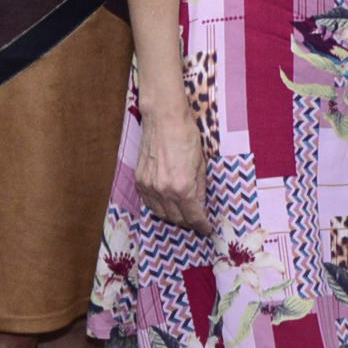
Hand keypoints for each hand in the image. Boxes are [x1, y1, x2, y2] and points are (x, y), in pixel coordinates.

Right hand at [137, 107, 211, 232]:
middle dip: (189, 222)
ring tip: (183, 214)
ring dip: (174, 217)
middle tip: (197, 220)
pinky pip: (149, 203)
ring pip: (161, 214)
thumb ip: (200, 188)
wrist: (164, 118)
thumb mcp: (201, 164)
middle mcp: (164, 191)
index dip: (202, 226)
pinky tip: (167, 204)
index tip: (207, 229)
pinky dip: (159, 207)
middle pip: (177, 219)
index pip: (193, 217)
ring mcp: (149, 186)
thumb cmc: (186, 136)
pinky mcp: (140, 180)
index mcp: (182, 187)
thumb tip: (201, 205)